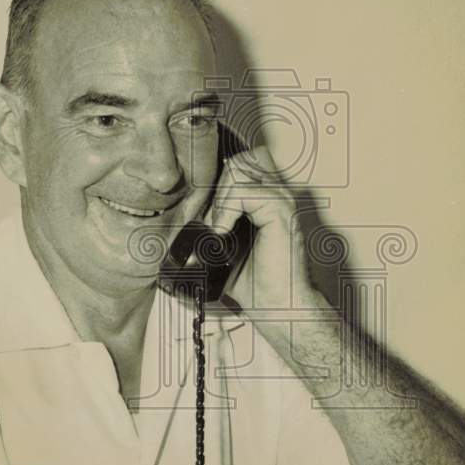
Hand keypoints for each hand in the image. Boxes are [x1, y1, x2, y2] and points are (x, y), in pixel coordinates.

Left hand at [207, 145, 311, 309]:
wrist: (279, 305)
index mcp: (266, 199)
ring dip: (221, 197)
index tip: (207, 212)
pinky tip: (224, 232)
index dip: (218, 180)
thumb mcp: (226, 247)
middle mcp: (276, 194)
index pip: (239, 164)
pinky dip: (227, 209)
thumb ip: (214, 224)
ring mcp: (281, 200)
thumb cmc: (259, 283)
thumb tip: (184, 218)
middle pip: (238, 160)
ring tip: (219, 226)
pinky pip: (246, 191)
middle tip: (213, 219)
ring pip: (240, 168)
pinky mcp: (281, 211)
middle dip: (218, 185)